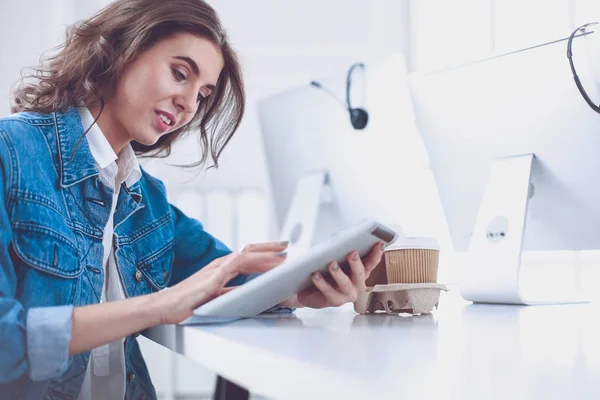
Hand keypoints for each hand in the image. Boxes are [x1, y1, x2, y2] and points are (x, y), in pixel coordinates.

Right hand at [156, 241, 287, 323]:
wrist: (165, 306)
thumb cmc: (187, 303)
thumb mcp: (215, 297)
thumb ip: (231, 292)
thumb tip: (250, 293)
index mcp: (222, 268)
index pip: (247, 256)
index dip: (265, 252)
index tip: (280, 252)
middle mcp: (220, 265)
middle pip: (250, 251)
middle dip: (270, 248)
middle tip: (287, 246)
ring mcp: (216, 270)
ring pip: (246, 256)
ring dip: (265, 255)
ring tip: (281, 255)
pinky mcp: (212, 278)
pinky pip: (233, 266)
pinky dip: (248, 262)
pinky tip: (258, 261)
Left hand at [280, 241, 385, 308]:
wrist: (310, 291)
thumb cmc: (326, 273)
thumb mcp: (335, 260)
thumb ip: (341, 251)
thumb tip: (343, 240)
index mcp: (360, 272)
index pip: (371, 262)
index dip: (376, 253)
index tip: (379, 243)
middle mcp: (357, 284)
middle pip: (360, 273)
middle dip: (356, 263)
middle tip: (352, 253)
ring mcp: (347, 294)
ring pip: (345, 284)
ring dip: (338, 273)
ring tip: (332, 264)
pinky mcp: (335, 301)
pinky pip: (329, 292)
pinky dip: (322, 283)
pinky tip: (316, 275)